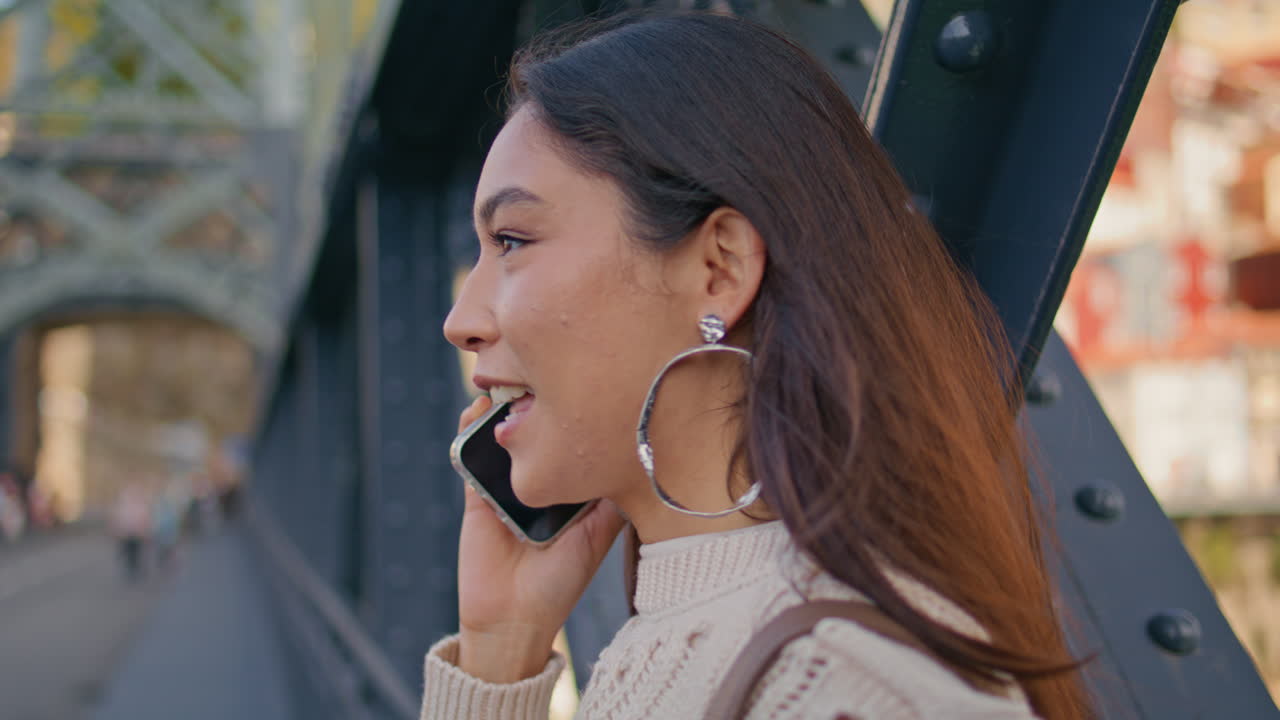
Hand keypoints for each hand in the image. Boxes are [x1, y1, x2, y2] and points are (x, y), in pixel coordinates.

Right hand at [453, 395, 626, 682]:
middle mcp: (541, 484)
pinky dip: (471, 431)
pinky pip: (470, 457)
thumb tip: (634, 452)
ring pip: (505, 438)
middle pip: (538, 434)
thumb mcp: (598, 536)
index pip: (575, 442)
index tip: (585, 380)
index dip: (578, 413)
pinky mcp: (476, 496)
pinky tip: (477, 410)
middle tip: (543, 374)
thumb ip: (611, 499)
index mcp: (573, 492)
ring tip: (508, 383)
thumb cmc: (560, 583)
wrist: (512, 620)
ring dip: (503, 409)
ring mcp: (507, 487)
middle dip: (539, 403)